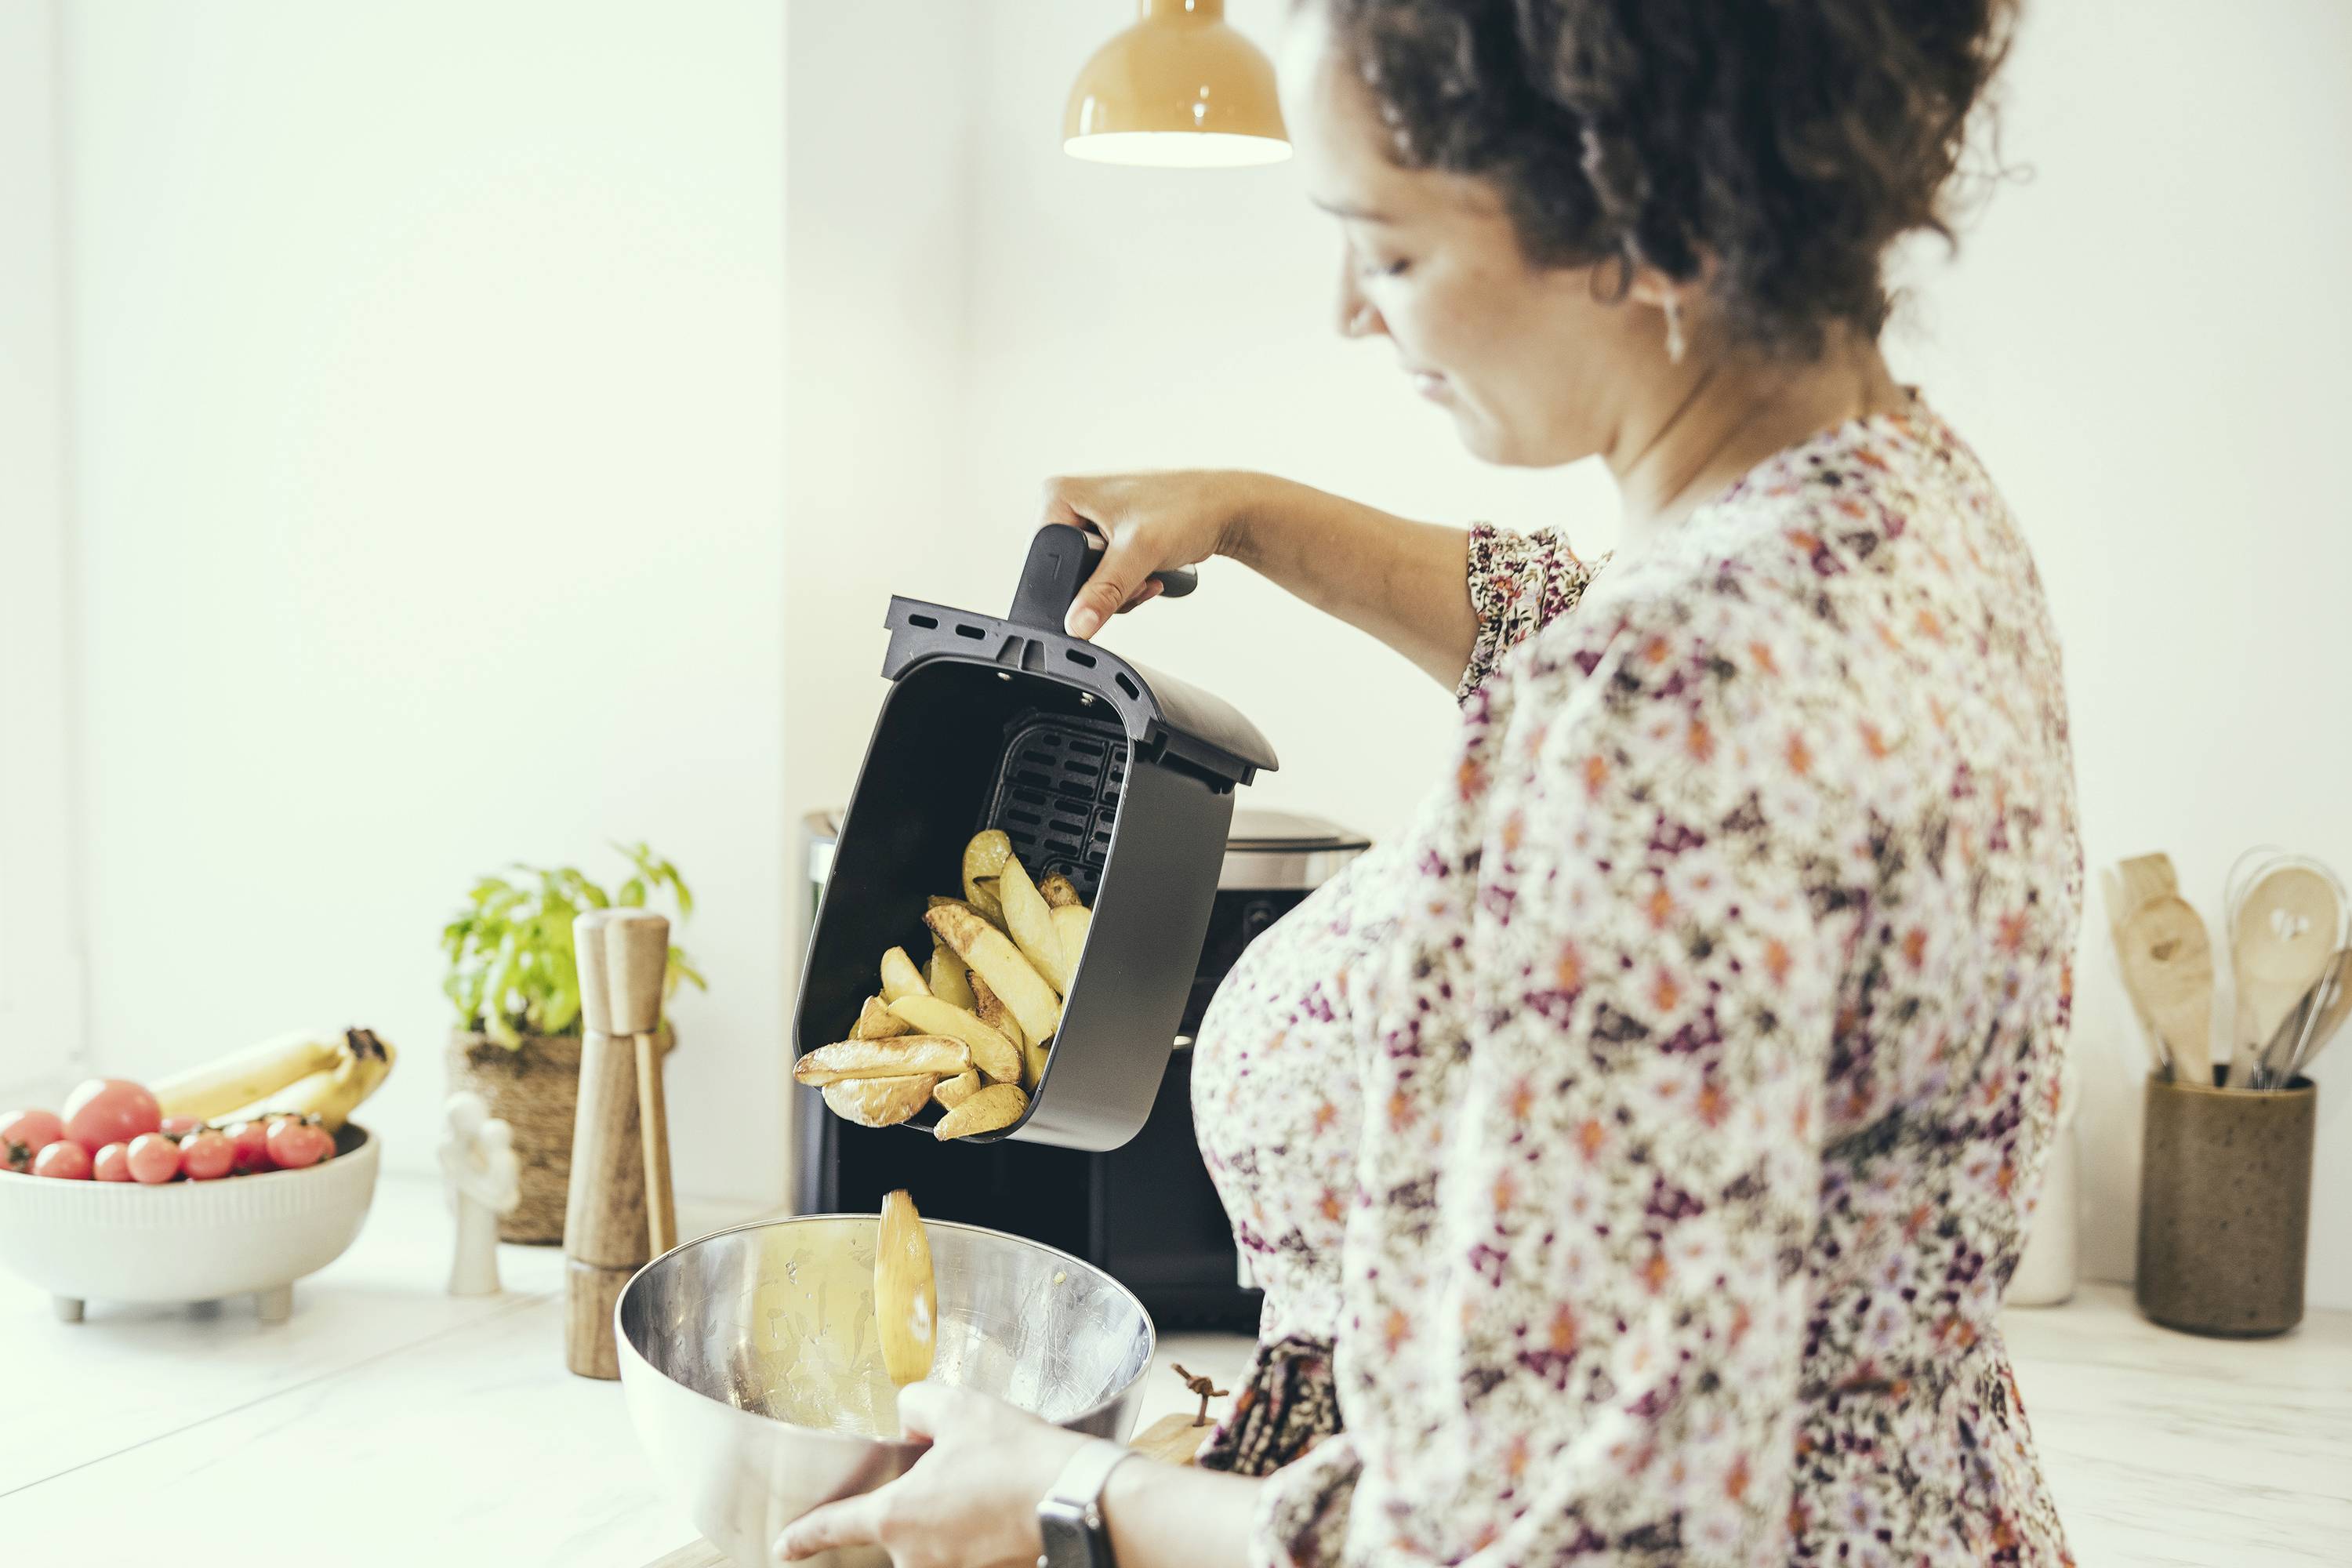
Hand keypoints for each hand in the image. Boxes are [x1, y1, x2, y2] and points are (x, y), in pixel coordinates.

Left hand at [775, 1383, 1089, 1566]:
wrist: (1074, 1500)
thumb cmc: (1015, 1457)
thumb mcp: (957, 1408)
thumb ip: (916, 1406)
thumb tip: (910, 1418)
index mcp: (894, 1516)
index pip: (832, 1526)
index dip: (802, 1536)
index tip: (783, 1547)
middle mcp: (914, 1555)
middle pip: (895, 1526)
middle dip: (918, 1497)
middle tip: (962, 1467)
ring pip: (934, 1538)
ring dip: (951, 1513)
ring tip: (992, 1483)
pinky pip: (966, 1549)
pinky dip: (979, 1527)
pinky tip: (1006, 1501)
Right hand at [1041, 470, 1266, 639]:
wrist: (1224, 509)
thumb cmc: (1187, 508)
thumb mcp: (1138, 552)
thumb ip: (1104, 591)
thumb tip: (1076, 625)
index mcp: (1058, 494)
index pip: (1042, 560)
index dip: (1073, 585)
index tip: (1109, 584)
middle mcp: (1068, 502)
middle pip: (1065, 574)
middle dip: (1101, 590)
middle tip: (1133, 578)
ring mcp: (1088, 520)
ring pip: (1086, 581)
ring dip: (1118, 590)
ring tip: (1146, 573)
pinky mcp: (1107, 534)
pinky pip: (1103, 576)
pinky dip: (1126, 584)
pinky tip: (1149, 572)